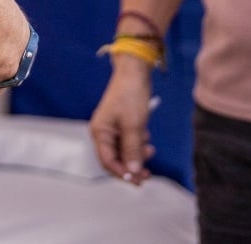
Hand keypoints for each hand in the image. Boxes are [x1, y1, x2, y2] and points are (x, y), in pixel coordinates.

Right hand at [89, 63, 156, 184]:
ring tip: (150, 150)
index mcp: (100, 132)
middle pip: (115, 159)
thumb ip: (132, 150)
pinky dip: (138, 144)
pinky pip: (128, 141)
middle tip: (148, 173)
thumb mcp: (134, 126)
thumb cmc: (131, 95)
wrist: (134, 71)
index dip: (123, 173)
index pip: (108, 162)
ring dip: (137, 154)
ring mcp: (112, 128)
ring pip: (124, 151)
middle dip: (131, 166)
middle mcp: (103, 132)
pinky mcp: (121, 123)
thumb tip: (133, 171)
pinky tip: (146, 139)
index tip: (138, 180)